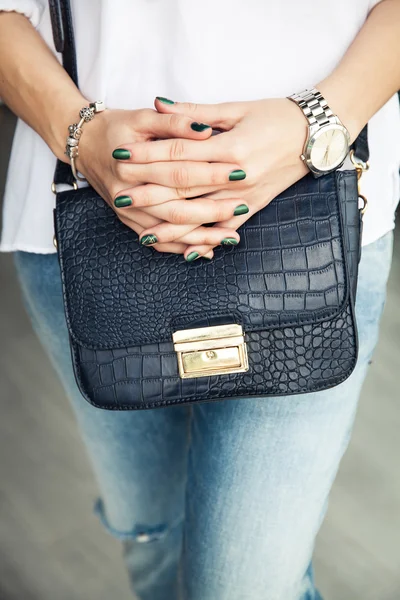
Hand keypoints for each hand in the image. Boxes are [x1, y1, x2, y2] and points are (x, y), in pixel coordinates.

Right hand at [77, 107, 239, 256]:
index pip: (179, 172)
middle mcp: (128, 193)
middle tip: (242, 208)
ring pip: (169, 232)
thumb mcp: (143, 117)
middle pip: (176, 208)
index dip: (210, 173)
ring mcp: (128, 213)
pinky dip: (182, 248)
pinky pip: (158, 243)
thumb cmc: (118, 128)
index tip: (239, 173)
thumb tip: (206, 130)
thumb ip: (175, 121)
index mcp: (132, 164)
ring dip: (201, 237)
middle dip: (212, 211)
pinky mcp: (129, 222)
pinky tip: (207, 251)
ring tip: (232, 237)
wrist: (85, 146)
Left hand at [120, 97, 308, 258]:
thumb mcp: (237, 108)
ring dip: (171, 225)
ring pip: (202, 214)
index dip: (147, 156)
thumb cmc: (277, 116)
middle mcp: (236, 176)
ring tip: (143, 234)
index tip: (122, 158)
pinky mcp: (254, 207)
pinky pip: (226, 229)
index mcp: (229, 146)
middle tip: (120, 197)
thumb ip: (195, 114)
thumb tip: (158, 105)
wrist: (316, 136)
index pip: (179, 153)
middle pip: (184, 186)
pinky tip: (186, 253)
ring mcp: (245, 196)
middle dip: (149, 192)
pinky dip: (206, 241)